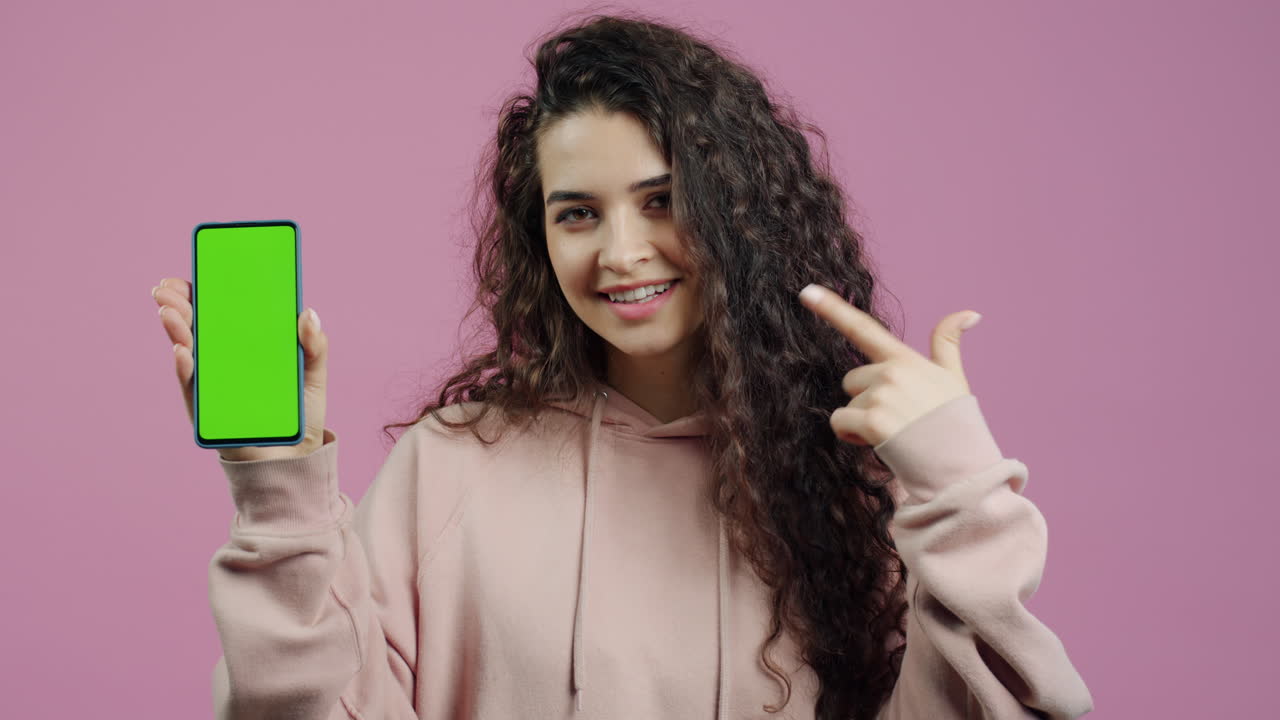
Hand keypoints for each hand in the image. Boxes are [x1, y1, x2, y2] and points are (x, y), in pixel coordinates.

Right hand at [152, 277, 328, 460]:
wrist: (296, 460)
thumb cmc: (300, 414)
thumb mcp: (313, 375)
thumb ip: (314, 346)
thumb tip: (308, 313)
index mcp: (244, 347)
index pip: (217, 313)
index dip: (201, 292)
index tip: (191, 274)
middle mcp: (222, 363)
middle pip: (195, 328)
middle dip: (179, 305)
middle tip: (169, 289)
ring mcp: (212, 386)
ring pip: (187, 352)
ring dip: (175, 330)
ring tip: (169, 312)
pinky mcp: (208, 412)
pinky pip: (193, 388)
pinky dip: (186, 369)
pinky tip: (182, 352)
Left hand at [798, 283, 980, 447]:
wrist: (961, 463)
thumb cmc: (956, 423)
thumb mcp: (953, 378)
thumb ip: (948, 343)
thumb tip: (970, 313)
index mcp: (905, 359)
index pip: (863, 329)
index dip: (832, 308)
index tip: (806, 291)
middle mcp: (891, 372)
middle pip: (852, 380)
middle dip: (865, 400)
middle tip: (896, 418)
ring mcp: (881, 395)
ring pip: (847, 404)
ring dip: (861, 422)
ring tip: (895, 433)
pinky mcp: (873, 419)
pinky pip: (840, 423)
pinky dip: (852, 436)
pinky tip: (880, 443)